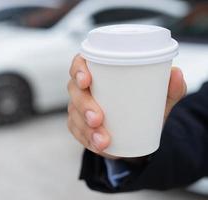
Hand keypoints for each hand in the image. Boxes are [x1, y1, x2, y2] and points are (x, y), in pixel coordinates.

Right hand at [67, 55, 186, 159]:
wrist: (138, 133)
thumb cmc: (142, 106)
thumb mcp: (158, 98)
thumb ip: (170, 87)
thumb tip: (176, 73)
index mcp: (97, 72)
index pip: (79, 64)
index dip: (78, 70)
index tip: (86, 80)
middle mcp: (84, 88)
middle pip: (74, 91)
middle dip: (84, 105)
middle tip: (98, 118)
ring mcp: (78, 108)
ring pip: (74, 115)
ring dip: (86, 128)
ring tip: (102, 140)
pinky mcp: (78, 126)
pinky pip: (77, 133)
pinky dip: (88, 140)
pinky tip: (99, 146)